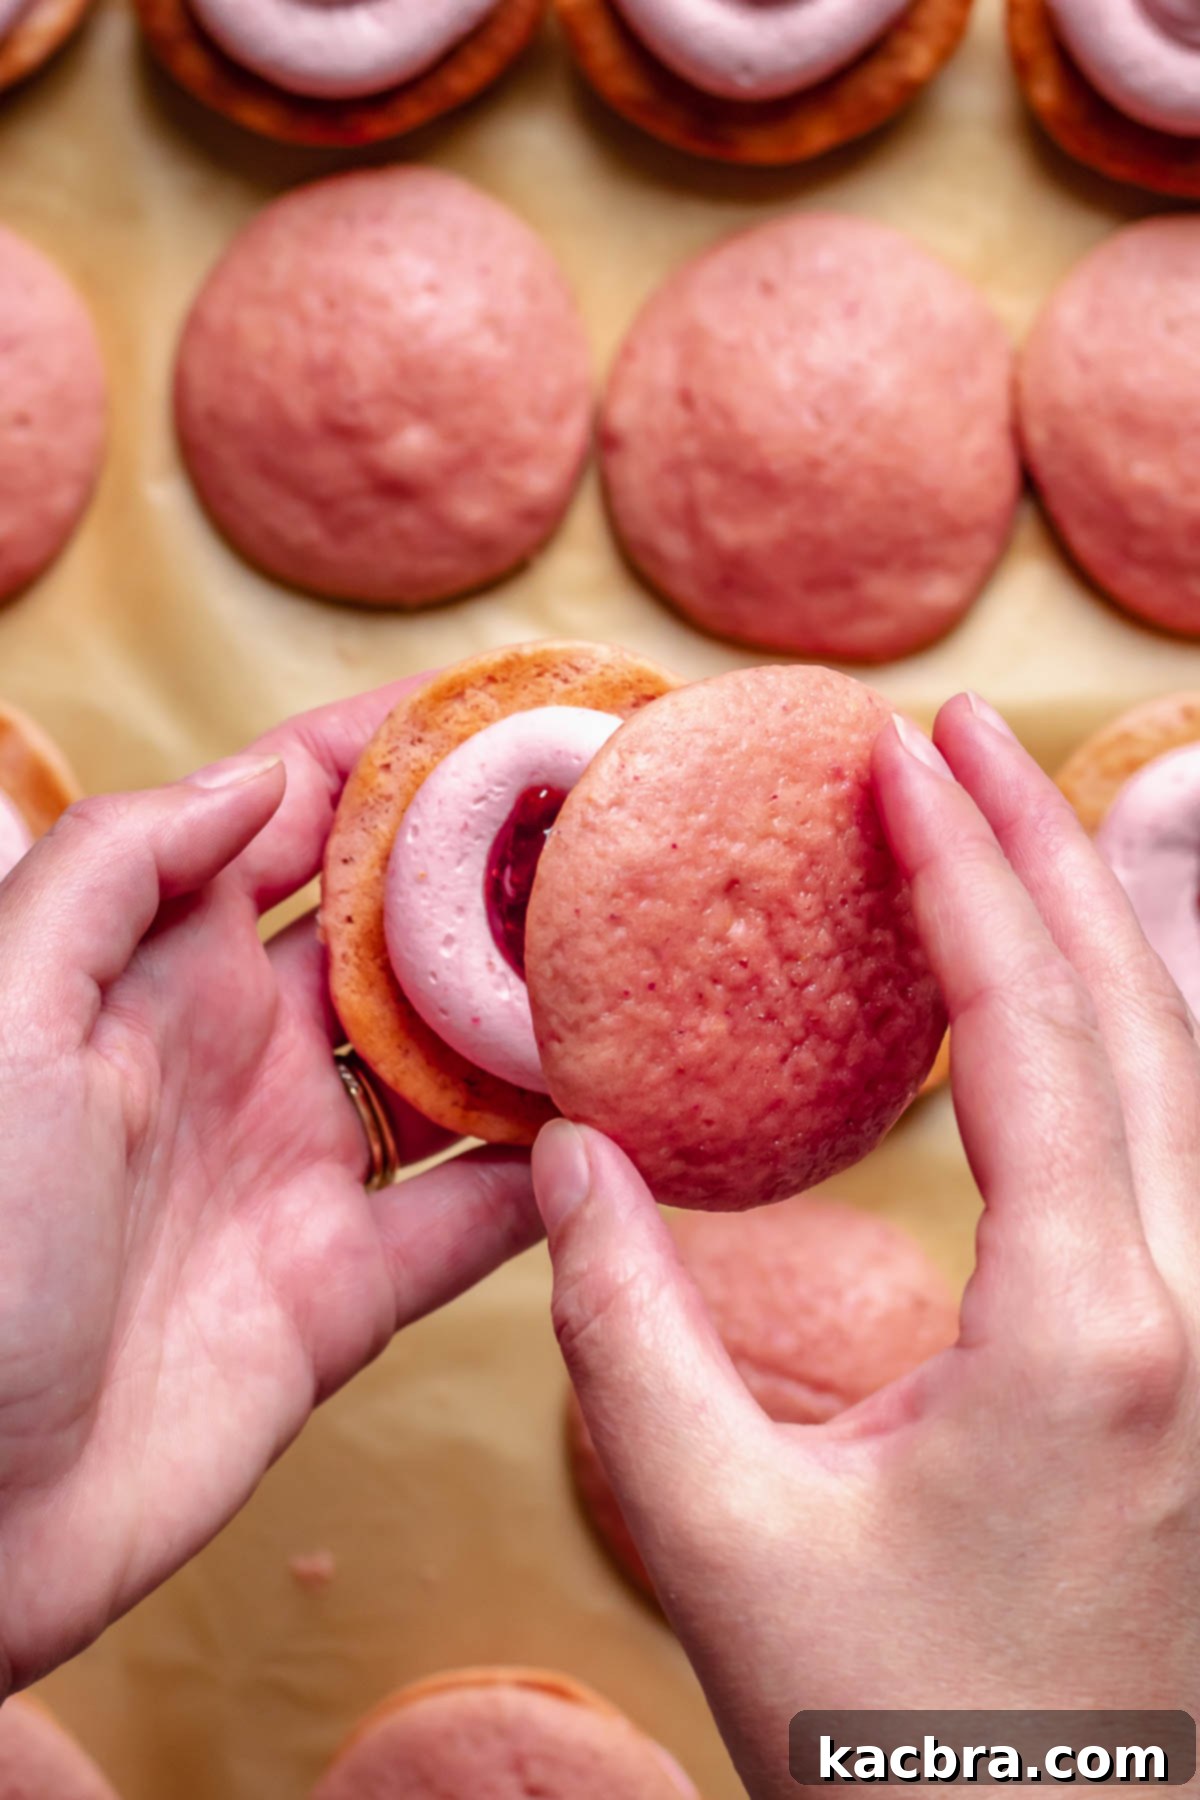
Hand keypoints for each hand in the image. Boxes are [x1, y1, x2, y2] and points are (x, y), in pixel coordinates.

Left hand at [0, 683, 537, 1693]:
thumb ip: (111, 874)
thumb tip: (261, 771)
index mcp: (153, 971)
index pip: (293, 819)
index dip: (396, 754)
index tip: (509, 708)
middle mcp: (238, 1054)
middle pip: (400, 935)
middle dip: (500, 874)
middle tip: (622, 827)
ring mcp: (297, 1172)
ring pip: (456, 1066)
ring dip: (545, 1020)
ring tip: (652, 964)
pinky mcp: (340, 1294)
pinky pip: (472, 1217)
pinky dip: (550, 1178)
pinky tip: (629, 1131)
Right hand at [532, 693, 1199, 1798]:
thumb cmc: (902, 1742)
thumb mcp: (723, 1538)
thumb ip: (627, 1331)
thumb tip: (567, 1157)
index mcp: (1086, 1333)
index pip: (1034, 1037)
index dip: (964, 878)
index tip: (899, 760)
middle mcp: (1188, 1311)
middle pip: (1138, 1019)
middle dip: (1048, 852)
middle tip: (960, 734)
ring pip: (1183, 1077)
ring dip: (1097, 930)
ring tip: (1013, 823)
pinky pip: (1181, 1148)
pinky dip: (1123, 1033)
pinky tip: (1066, 1004)